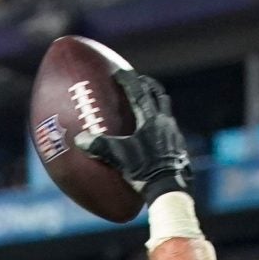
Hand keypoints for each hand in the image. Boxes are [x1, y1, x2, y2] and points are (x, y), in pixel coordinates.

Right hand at [73, 69, 193, 204]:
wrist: (169, 188)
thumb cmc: (144, 170)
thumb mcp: (119, 157)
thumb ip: (99, 146)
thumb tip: (79, 140)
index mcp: (151, 119)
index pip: (138, 92)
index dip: (128, 80)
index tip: (119, 72)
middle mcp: (165, 122)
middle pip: (158, 94)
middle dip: (148, 85)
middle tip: (139, 81)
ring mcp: (174, 134)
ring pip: (166, 110)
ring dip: (157, 104)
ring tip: (148, 106)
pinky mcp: (179, 147)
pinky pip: (170, 129)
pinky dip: (161, 125)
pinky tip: (155, 134)